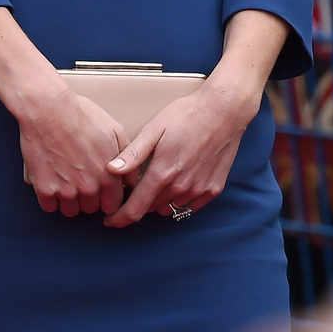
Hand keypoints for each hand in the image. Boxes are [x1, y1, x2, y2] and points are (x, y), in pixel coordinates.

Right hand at [19, 87, 128, 218]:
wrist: (49, 109)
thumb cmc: (80, 115)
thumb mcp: (115, 131)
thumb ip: (128, 158)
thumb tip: (132, 179)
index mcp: (108, 176)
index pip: (112, 204)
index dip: (107, 196)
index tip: (101, 190)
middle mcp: (89, 188)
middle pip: (91, 208)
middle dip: (88, 197)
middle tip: (81, 177)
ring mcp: (66, 190)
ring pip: (71, 211)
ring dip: (69, 199)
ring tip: (66, 178)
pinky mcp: (45, 189)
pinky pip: (50, 207)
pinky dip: (50, 197)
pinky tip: (52, 179)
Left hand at [103, 81, 253, 228]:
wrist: (224, 111)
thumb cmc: (186, 115)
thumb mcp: (154, 129)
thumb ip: (133, 154)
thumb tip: (110, 170)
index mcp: (162, 173)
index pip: (135, 210)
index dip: (119, 218)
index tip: (109, 220)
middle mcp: (180, 187)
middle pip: (150, 209)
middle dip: (138, 203)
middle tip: (133, 188)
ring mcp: (198, 190)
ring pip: (169, 208)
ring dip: (158, 201)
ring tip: (156, 181)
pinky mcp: (213, 190)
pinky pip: (189, 206)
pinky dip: (178, 199)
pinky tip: (177, 182)